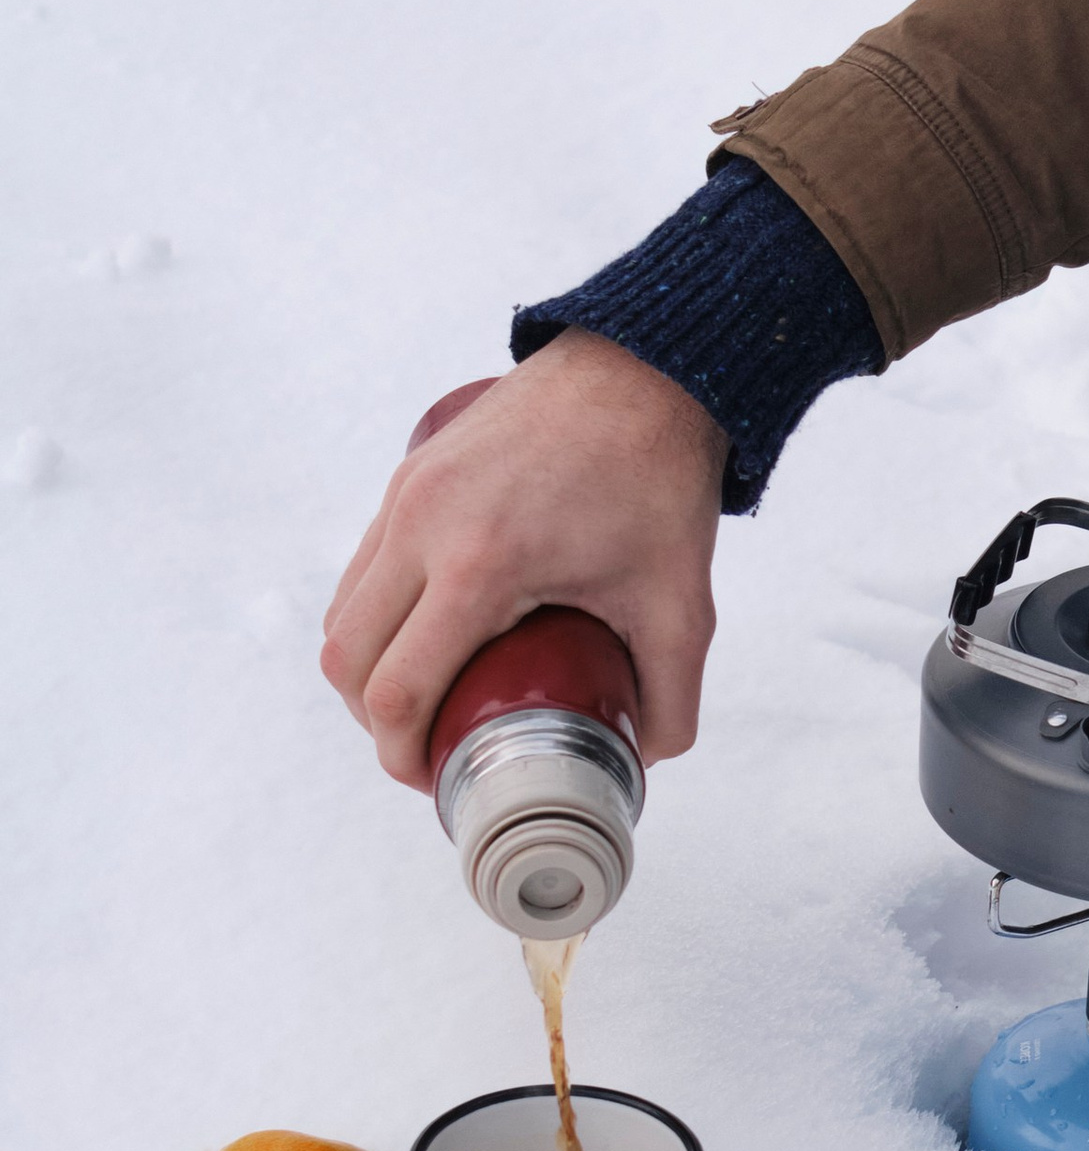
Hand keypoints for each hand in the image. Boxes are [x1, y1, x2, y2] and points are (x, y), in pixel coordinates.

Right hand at [321, 329, 725, 788]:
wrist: (647, 371)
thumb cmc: (661, 482)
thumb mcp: (682, 606)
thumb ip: (671, 697)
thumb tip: (642, 760)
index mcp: (480, 566)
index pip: (397, 691)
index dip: (403, 755)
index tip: (440, 780)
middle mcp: (424, 526)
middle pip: (348, 661)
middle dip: (377, 723)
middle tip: (430, 749)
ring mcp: (407, 494)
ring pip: (344, 614)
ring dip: (368, 670)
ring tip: (426, 700)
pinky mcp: (410, 474)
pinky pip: (361, 568)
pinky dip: (374, 618)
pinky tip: (422, 639)